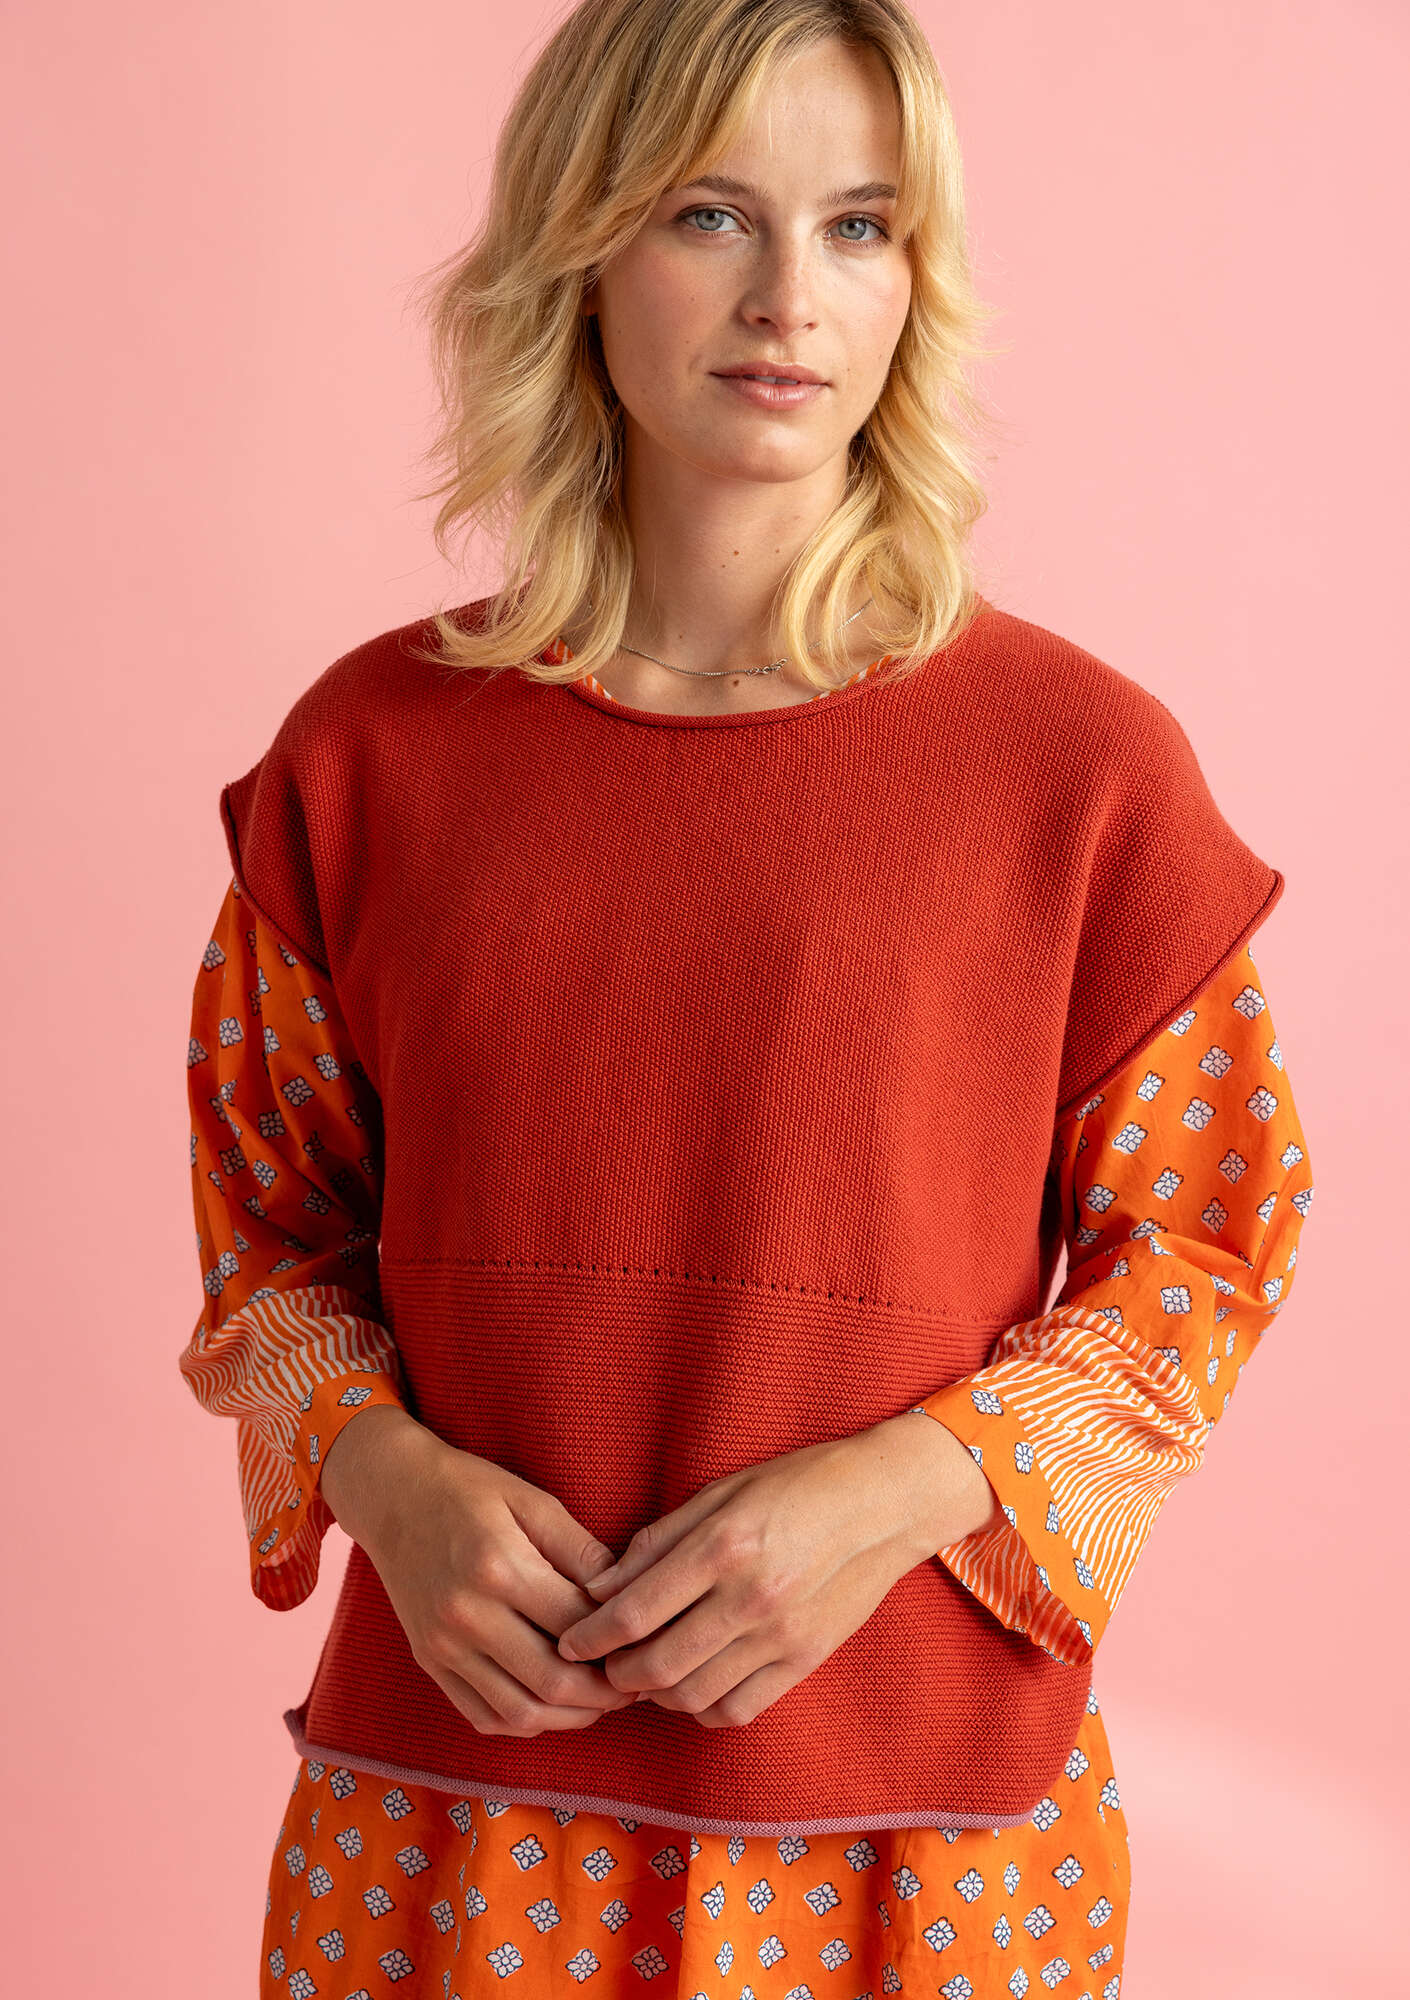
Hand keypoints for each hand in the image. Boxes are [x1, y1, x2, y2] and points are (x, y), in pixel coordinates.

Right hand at [320, 1405, 635, 1736]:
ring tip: (601, 1701)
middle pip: (553, 1681)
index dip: (620, 1641)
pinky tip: (553, 1705)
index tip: (646, 1642)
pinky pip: (483, 1716)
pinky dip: (525, 1723)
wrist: (392, 1494)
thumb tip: (626, 1593)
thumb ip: (580, 1549)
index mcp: (499, 1567)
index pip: (578, 1625)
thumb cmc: (470, 1489)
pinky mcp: (429, 1663)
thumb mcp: (532, 1500)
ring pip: (519, 1713)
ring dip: (570, 1718)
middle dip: (605, 1694)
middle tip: (635, 1686)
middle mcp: (466, 1616)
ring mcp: (443, 1647)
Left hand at [554, 1417, 988, 1728]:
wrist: (884, 1503)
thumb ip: (660, 1540)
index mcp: (723, 1546)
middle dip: (614, 1674)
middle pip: (656, 1665)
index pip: (633, 1612)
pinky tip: (692, 1686)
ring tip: (643, 1674)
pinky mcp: (805, 1661)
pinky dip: (702, 1708)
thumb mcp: (722, 1491)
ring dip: (655, 1694)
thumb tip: (602, 1583)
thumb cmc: (797, 1485)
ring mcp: (781, 1636)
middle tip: (601, 1665)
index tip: (569, 1641)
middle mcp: (750, 1598)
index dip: (589, 1635)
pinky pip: (737, 1708)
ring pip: (692, 1696)